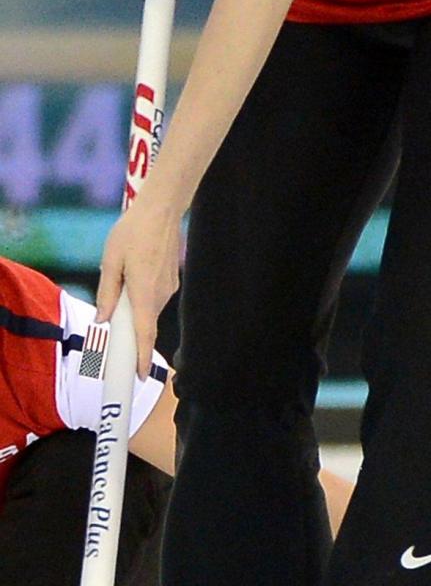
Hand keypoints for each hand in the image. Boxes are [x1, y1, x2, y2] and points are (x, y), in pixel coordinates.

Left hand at [96, 201, 180, 377]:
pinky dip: (143, 297)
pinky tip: (135, 272)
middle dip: (130, 331)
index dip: (140, 357)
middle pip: (144, 324)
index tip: (138, 376)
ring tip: (124, 279)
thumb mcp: (110, 260)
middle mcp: (160, 295)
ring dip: (134, 308)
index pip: (144, 334)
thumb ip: (107, 293)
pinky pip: (154, 298)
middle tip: (115, 331)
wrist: (162, 210)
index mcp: (143, 292)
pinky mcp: (172, 282)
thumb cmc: (133, 231)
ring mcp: (169, 289)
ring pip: (148, 309)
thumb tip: (102, 319)